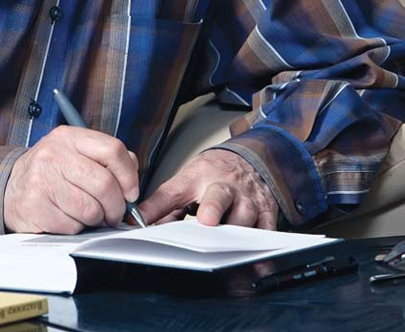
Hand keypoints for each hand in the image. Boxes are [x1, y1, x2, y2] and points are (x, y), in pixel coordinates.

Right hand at [4, 125, 138, 233]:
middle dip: (116, 206)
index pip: (113, 150)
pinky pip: (72, 226)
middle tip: (114, 214)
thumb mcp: (75, 153)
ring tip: (86, 214)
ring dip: (96, 220)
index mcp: (69, 137)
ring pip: (91, 209)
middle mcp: (54, 154)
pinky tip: (66, 218)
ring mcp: (42, 179)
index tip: (131, 193)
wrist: (10, 187)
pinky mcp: (35, 206)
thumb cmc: (51, 172)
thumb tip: (132, 181)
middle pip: (105, 184)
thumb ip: (105, 160)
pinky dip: (76, 228)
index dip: (129, 176)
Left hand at [139, 149, 277, 229]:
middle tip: (206, 219)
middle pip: (218, 196)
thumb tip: (143, 226)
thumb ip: (166, 204)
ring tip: (227, 242)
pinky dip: (261, 242)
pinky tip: (253, 253)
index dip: (156, 207)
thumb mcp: (186, 180)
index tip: (142, 220)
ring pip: (245, 215)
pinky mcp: (266, 210)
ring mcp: (246, 198)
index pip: (172, 192)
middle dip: (213, 207)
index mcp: (197, 178)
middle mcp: (223, 185)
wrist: (247, 158)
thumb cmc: (213, 173)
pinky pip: (266, 228)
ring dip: (235, 228)